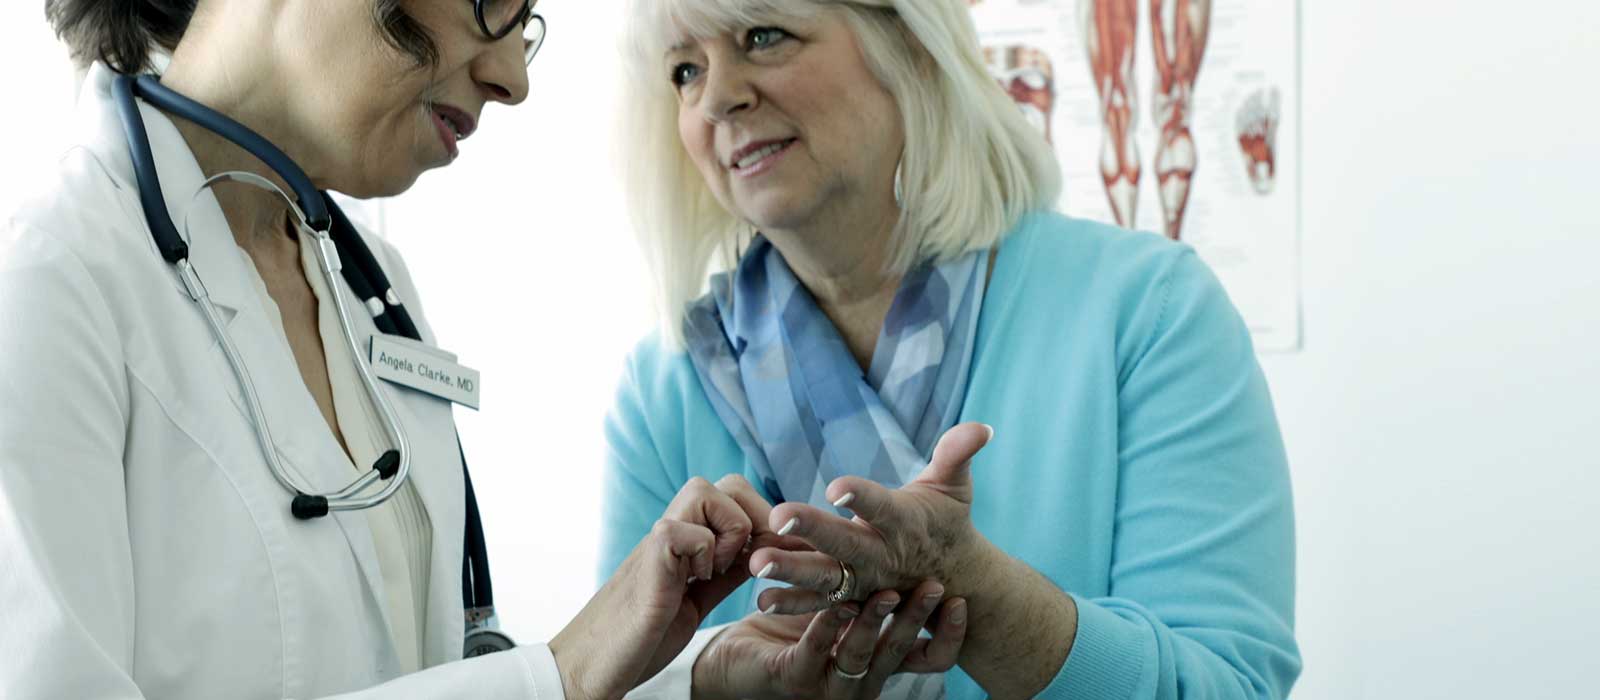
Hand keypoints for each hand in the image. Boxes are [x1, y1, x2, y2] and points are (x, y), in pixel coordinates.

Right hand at [552, 475, 798, 699]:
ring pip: (706, 490)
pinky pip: (689, 529)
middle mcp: (674, 529)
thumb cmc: (643, 635)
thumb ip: (724, 574)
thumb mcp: (697, 600)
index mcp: (689, 539)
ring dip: (729, 531)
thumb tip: (762, 552)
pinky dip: (704, 554)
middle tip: (752, 561)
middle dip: (756, 519)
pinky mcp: (650, 556)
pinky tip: (692, 582)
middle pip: (728, 483)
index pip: (737, 496)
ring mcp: (659, 538)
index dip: (765, 520)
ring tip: (717, 571)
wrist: (596, 663)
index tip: (771, 559)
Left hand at [693, 581, 967, 699]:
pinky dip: (827, 625)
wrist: (732, 663)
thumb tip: (908, 527)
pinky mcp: (792, 677)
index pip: (930, 656)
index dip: (950, 635)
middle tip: (936, 587)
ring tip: (889, 593)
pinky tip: (834, 601)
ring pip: (861, 652)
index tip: (961, 601)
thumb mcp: (843, 602)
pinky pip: (815, 651)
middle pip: (901, 650)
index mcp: (877, 659)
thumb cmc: (791, 628)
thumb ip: (874, 577)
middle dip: (920, 617)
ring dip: (876, 621)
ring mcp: (828, 683)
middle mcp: (860, 676)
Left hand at [749, 423, 997, 613]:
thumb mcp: (954, 485)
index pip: (881, 507)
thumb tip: (983, 426)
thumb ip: (958, 454)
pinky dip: (792, 604)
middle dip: (812, 531)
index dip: (861, 497)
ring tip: (757, 564)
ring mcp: (863, 582)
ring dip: (791, 572)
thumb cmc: (945, 521)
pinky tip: (762, 599)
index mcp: (903, 522)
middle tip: (779, 517)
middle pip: (844, 544)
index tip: (837, 486)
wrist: (952, 580)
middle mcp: (881, 555)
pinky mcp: (848, 599)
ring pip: (824, 578)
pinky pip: (817, 605)